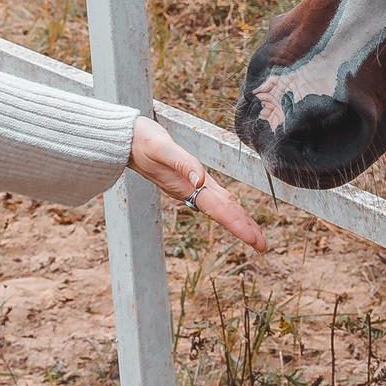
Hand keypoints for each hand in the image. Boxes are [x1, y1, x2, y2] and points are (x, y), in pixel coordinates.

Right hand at [128, 118, 266, 250]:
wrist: (123, 139)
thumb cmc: (140, 140)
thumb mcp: (160, 147)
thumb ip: (181, 162)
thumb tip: (199, 179)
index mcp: (187, 187)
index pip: (219, 210)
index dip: (239, 225)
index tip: (255, 242)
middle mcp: (190, 189)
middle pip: (223, 212)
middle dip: (243, 228)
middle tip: (262, 246)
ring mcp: (188, 185)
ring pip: (219, 205)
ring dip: (237, 219)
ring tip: (254, 233)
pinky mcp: (187, 178)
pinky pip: (212, 195)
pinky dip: (226, 205)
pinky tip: (232, 208)